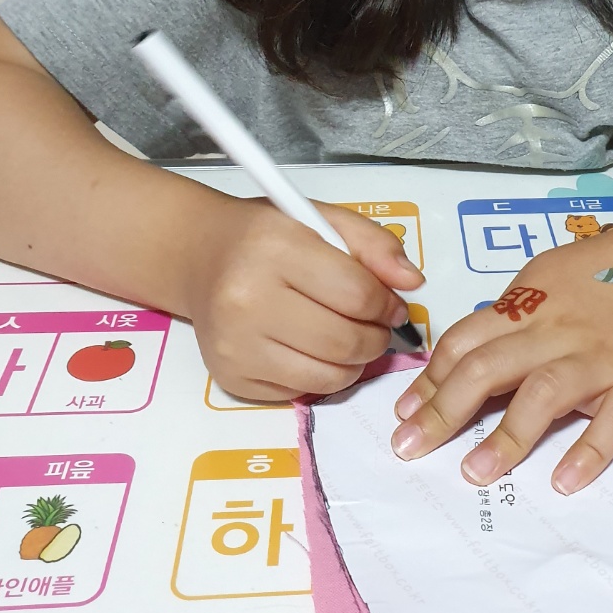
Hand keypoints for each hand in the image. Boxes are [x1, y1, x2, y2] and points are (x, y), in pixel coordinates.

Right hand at [186, 197, 423, 402]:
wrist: (200, 256)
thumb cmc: (265, 235)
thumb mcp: (321, 218)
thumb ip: (374, 244)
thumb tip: (412, 283)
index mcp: (275, 249)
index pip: (358, 295)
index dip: (388, 303)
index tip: (392, 303)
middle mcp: (248, 300)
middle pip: (345, 341)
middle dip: (376, 338)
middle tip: (376, 325)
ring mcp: (236, 345)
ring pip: (328, 377)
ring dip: (354, 362)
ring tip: (349, 337)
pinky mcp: (231, 378)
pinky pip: (300, 393)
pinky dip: (320, 376)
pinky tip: (313, 349)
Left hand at [390, 226, 612, 493]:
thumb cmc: (597, 277)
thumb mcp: (540, 279)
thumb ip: (501, 319)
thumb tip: (450, 361)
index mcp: (525, 306)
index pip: (465, 343)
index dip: (430, 381)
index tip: (403, 416)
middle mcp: (555, 332)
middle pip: (490, 368)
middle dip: (445, 411)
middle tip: (410, 450)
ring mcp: (597, 360)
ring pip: (545, 394)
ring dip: (507, 435)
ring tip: (474, 472)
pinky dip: (589, 451)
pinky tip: (563, 481)